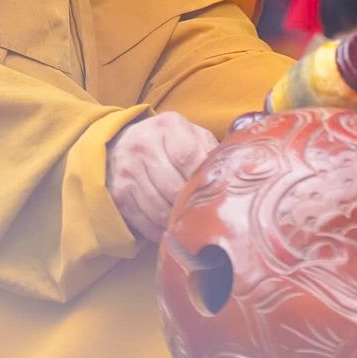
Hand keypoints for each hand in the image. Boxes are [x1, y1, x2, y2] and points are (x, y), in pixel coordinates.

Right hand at [106, 111, 216, 241]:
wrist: (124, 142)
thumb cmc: (168, 142)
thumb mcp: (191, 136)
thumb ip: (211, 152)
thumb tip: (236, 176)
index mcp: (168, 127)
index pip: (190, 159)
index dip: (203, 181)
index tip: (215, 192)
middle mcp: (144, 146)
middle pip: (174, 190)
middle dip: (191, 205)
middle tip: (204, 214)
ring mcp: (128, 171)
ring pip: (160, 211)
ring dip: (177, 222)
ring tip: (189, 222)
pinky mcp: (119, 194)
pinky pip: (145, 223)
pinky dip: (160, 230)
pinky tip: (170, 227)